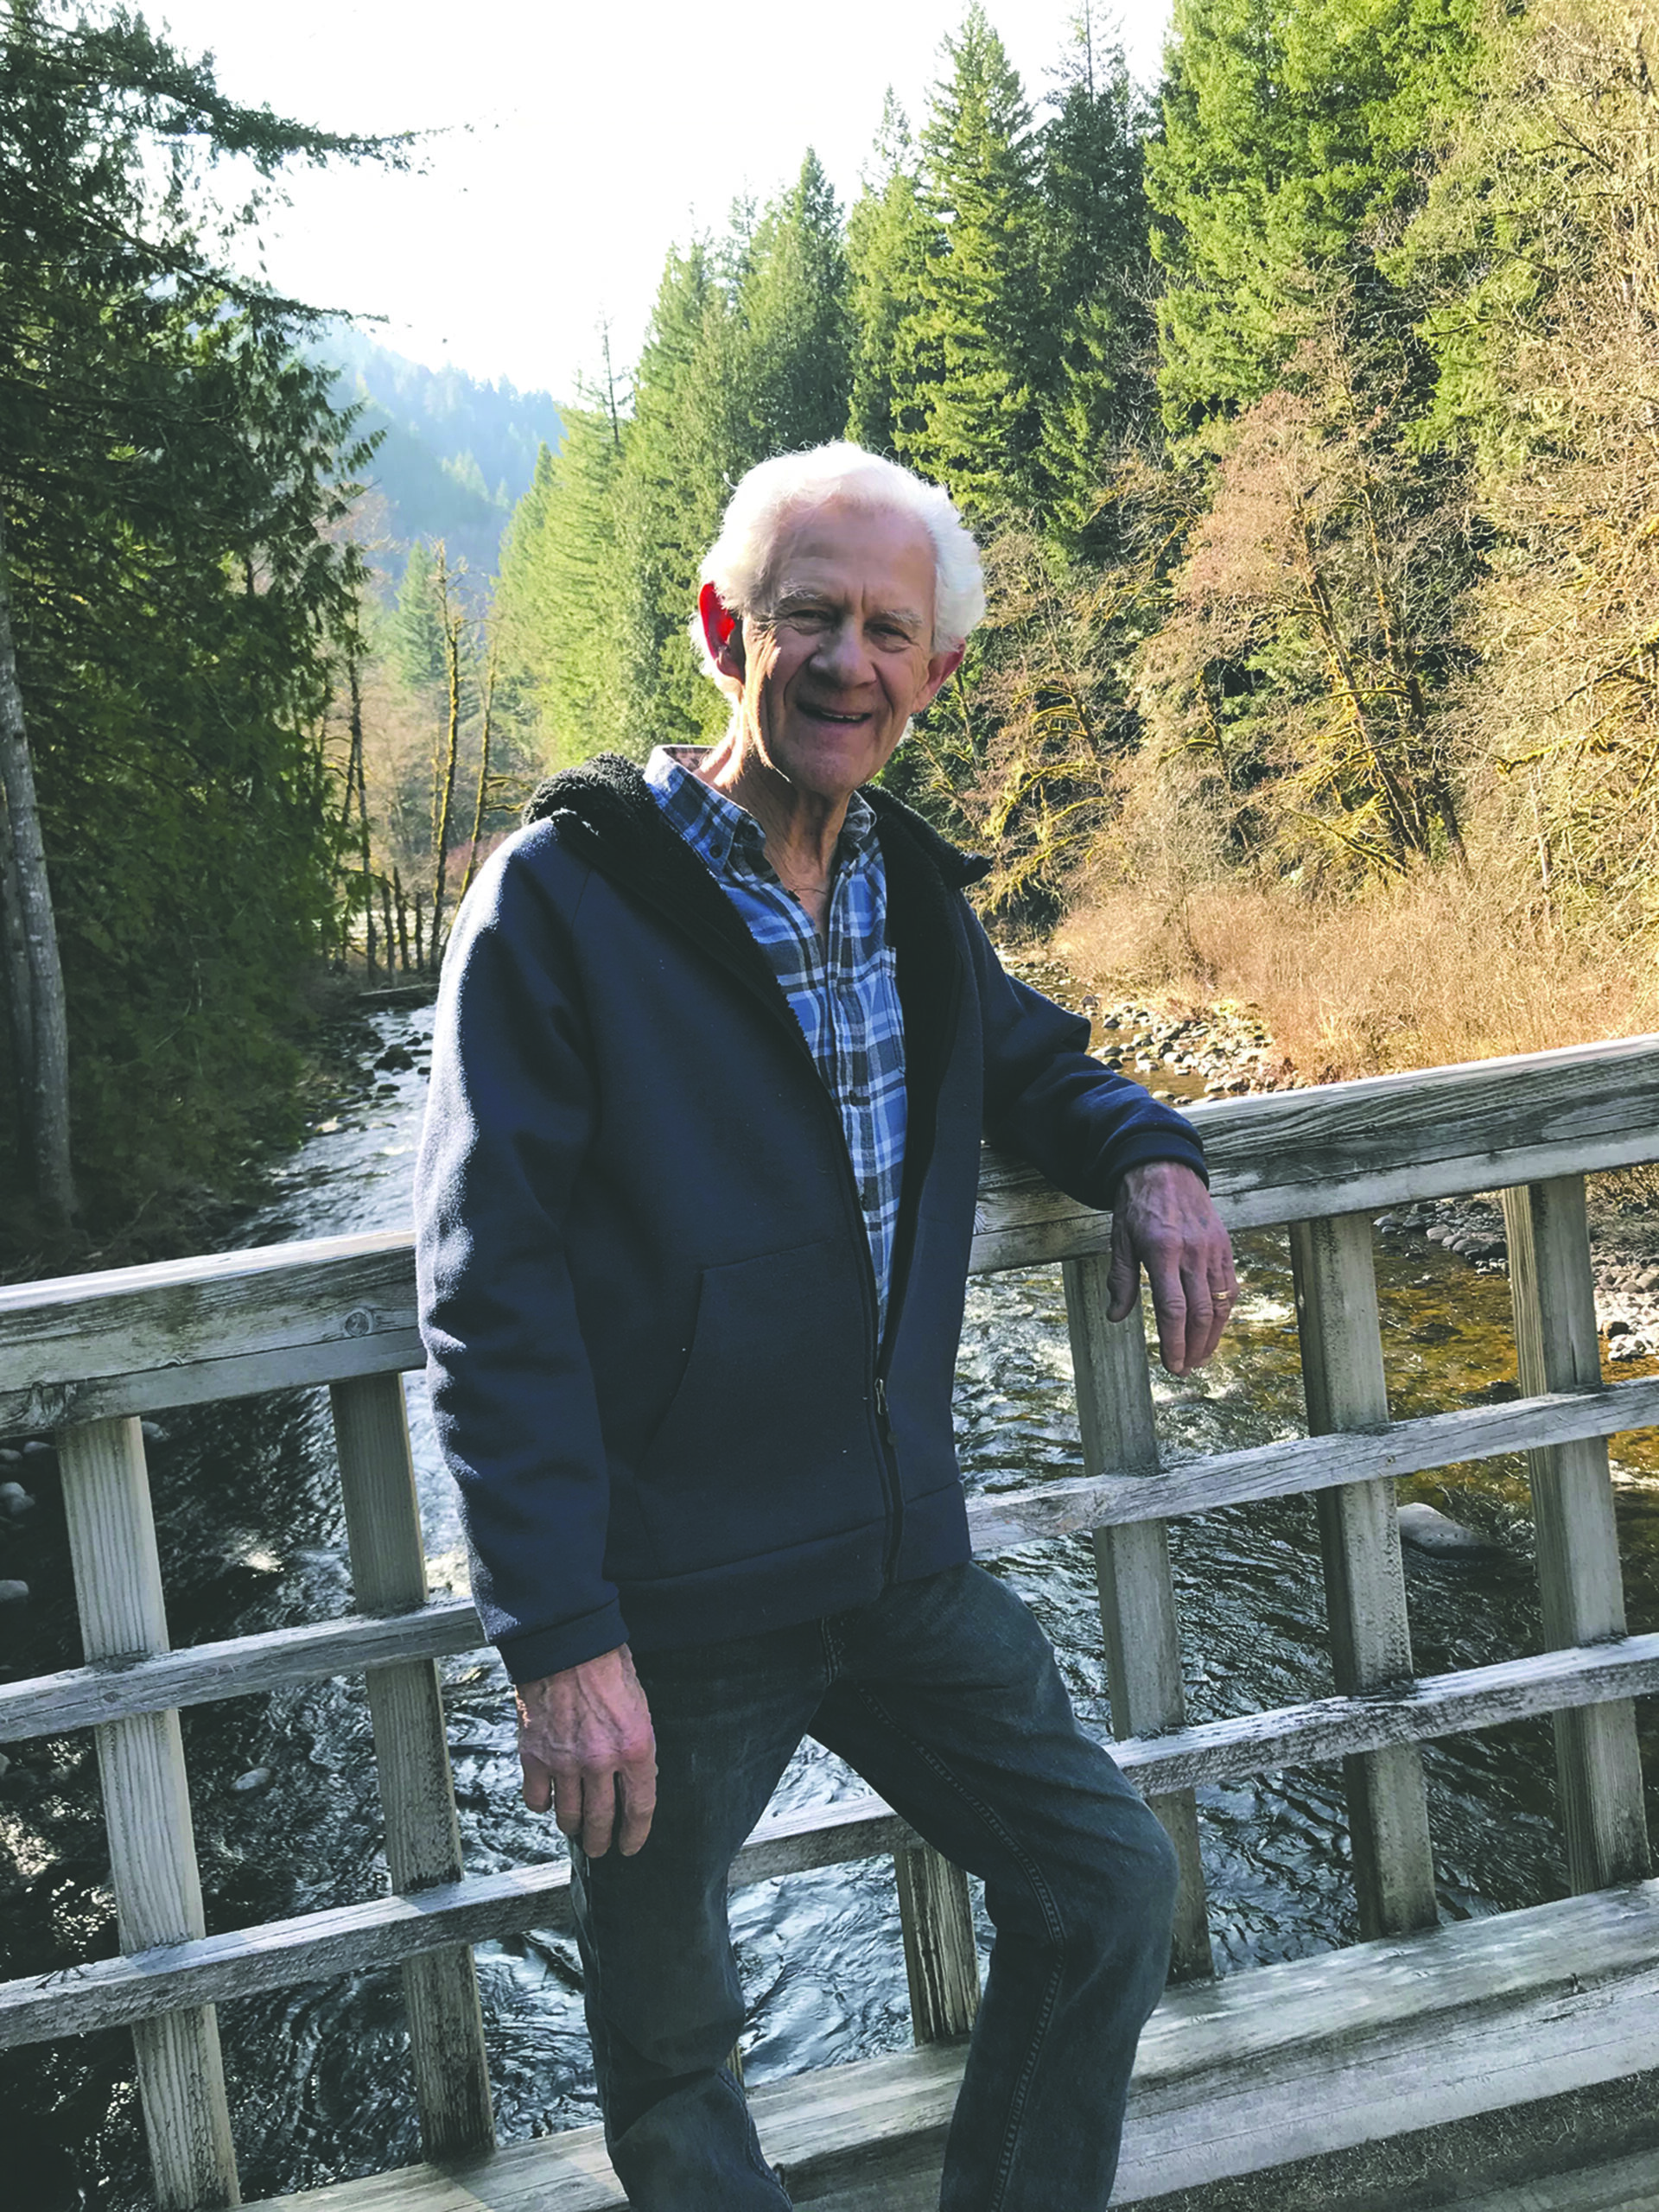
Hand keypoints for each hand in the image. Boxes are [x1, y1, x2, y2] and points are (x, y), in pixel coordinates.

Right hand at [516, 1644, 656, 1857]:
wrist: (566, 1644)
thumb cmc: (607, 1667)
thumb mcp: (639, 1708)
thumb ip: (636, 1747)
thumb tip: (633, 1778)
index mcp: (635, 1749)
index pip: (639, 1808)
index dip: (635, 1834)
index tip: (630, 1846)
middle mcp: (600, 1762)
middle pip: (601, 1820)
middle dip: (601, 1841)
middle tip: (600, 1847)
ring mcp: (565, 1762)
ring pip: (569, 1816)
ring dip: (573, 1828)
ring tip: (576, 1829)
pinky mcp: (535, 1756)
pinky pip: (537, 1799)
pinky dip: (543, 1805)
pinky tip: (549, 1800)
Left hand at [1107, 1160, 1237, 1374]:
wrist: (1166, 1168)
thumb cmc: (1138, 1206)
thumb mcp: (1119, 1240)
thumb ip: (1120, 1280)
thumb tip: (1116, 1317)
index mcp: (1162, 1252)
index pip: (1173, 1309)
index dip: (1174, 1342)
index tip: (1171, 1364)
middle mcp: (1192, 1253)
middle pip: (1200, 1313)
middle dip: (1194, 1348)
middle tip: (1184, 1368)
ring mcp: (1213, 1250)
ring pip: (1220, 1305)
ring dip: (1212, 1337)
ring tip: (1199, 1356)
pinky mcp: (1225, 1247)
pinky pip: (1229, 1288)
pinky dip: (1223, 1313)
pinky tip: (1213, 1328)